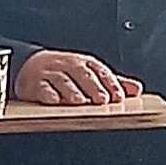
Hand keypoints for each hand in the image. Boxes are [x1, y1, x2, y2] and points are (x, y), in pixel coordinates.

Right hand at [14, 50, 143, 104]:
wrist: (29, 66)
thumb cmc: (64, 72)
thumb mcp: (89, 73)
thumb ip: (112, 82)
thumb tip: (136, 88)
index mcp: (83, 63)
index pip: (99, 70)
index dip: (109, 83)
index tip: (119, 96)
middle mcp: (67, 65)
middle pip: (81, 73)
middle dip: (93, 87)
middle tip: (102, 100)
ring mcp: (50, 74)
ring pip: (62, 80)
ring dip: (72, 91)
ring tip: (81, 102)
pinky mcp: (34, 84)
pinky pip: (41, 87)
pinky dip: (48, 93)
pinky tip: (55, 101)